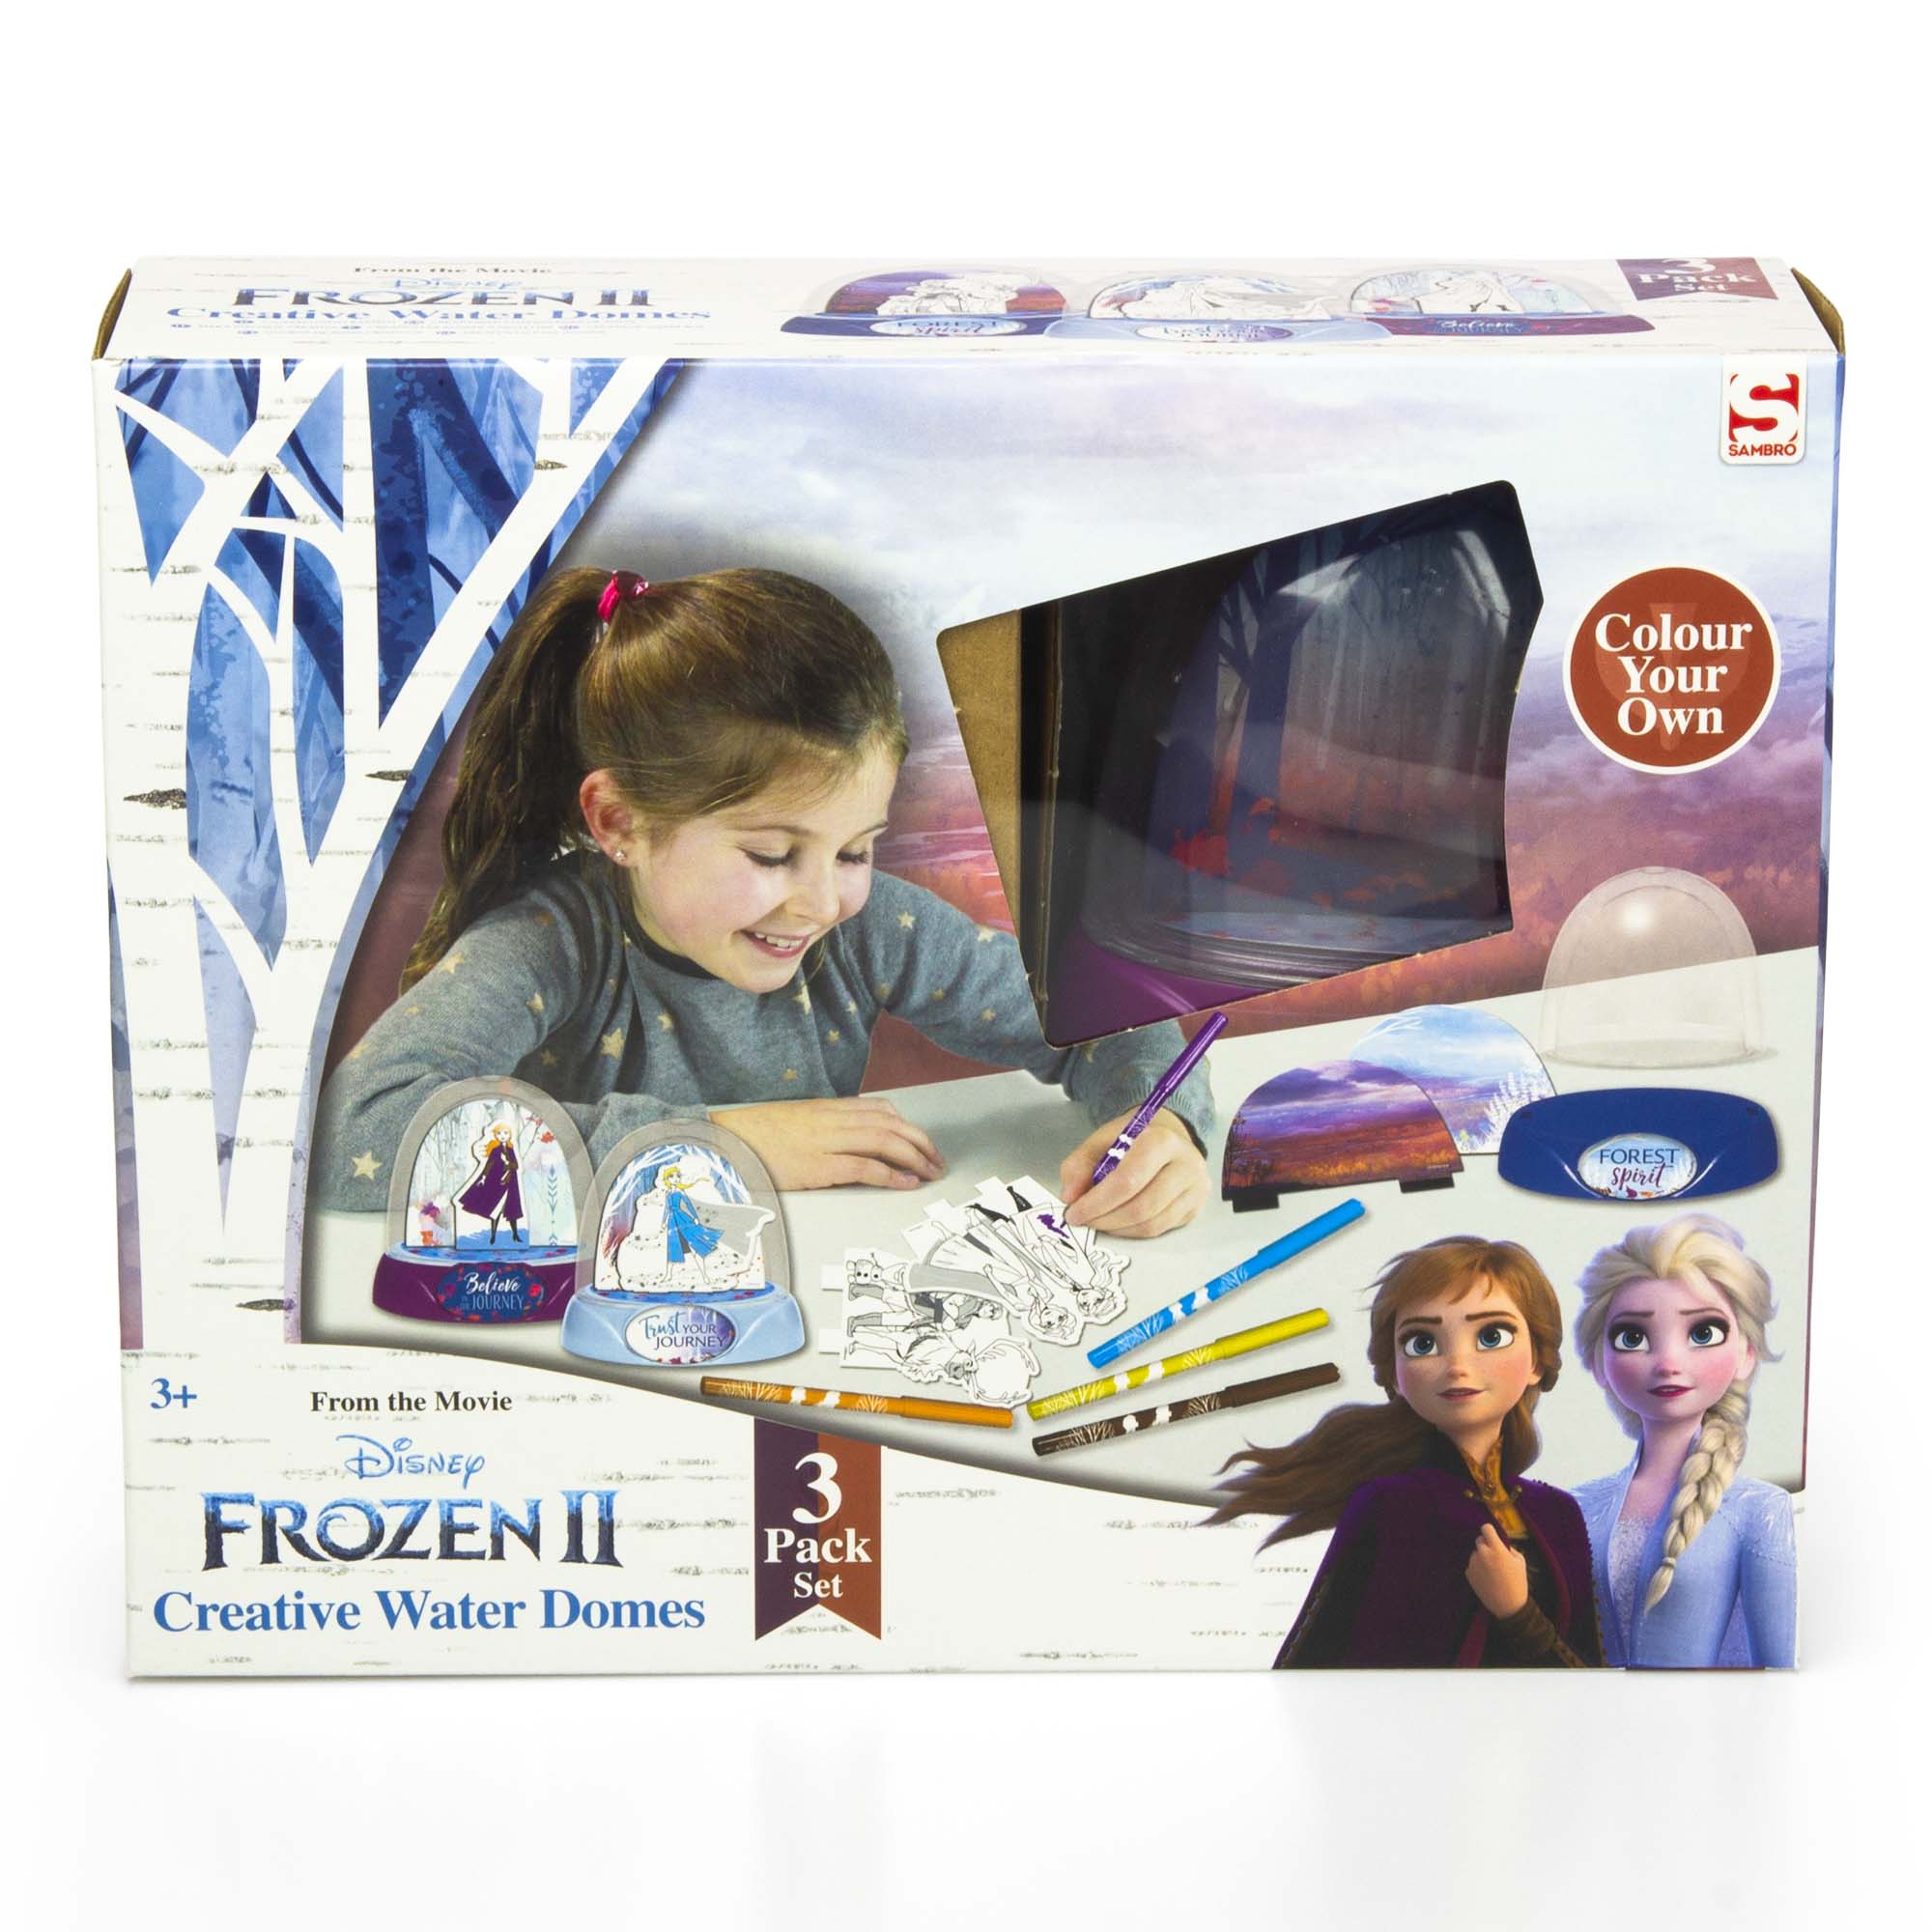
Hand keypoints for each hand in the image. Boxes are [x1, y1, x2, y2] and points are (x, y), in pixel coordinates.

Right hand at [711, 1097, 944, 1191]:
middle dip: (920, 1142)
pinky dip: (890, 1175)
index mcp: (826, 1108)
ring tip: (929, 1172)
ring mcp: (826, 1141)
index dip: (908, 1126)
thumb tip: (850, 1139)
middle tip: (936, 1160)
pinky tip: (905, 1182)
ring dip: (914, 1158)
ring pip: (884, 1142)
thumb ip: (825, 1126)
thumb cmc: (756, 1136)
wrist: (726, 1141)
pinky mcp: (818, 1166)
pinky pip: (864, 1168)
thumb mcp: (796, 1122)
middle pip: (891, 1125)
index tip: (922, 1141)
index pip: (881, 1109)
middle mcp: (831, 1120)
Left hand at [1058, 1109, 1205, 1238]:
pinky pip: (1160, 1229)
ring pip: (1151, 1223)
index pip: (1127, 1180)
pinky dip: (1131, 1231)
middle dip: (1105, 1219)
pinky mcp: (1195, 1208)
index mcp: (1162, 1140)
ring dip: (1117, 1229)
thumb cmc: (1133, 1139)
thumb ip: (1079, 1165)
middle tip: (1082, 1221)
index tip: (1074, 1212)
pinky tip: (1117, 1222)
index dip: (1097, 1202)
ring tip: (1097, 1221)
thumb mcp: (1102, 1141)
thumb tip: (1070, 1196)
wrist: (1168, 1135)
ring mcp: (1195, 1189)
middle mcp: (1186, 1165)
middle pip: (1142, 1206)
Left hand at [1465, 1523, 1529, 1618]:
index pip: (1486, 1528)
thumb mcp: (1520, 1562)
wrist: (1508, 1606)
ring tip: (1493, 1572)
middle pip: (1479, 1540)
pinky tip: (1487, 1578)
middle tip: (1495, 1556)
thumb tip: (1500, 1542)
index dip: (1490, 1531)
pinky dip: (1478, 1568)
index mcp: (1497, 1549)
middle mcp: (1483, 1554)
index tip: (1492, 1536)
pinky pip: (1472, 1565)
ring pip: (1476, 1553)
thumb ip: (1509, 1548)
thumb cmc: (1517, 1583)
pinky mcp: (1469, 1573)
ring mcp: (1474, 1563)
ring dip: (1482, 1557)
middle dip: (1486, 1545)